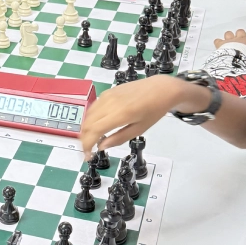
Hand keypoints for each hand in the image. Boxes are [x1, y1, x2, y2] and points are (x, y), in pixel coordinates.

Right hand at [80, 76, 207, 157]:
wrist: (161, 88)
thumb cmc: (154, 111)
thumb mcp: (139, 129)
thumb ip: (118, 138)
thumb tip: (101, 146)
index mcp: (120, 114)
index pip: (94, 131)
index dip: (87, 145)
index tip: (88, 156)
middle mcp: (109, 103)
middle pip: (88, 123)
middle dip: (84, 139)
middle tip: (89, 150)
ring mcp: (107, 95)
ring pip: (88, 115)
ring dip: (86, 129)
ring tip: (91, 139)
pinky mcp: (108, 92)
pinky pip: (93, 107)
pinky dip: (90, 118)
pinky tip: (96, 125)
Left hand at [214, 29, 245, 64]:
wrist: (238, 59)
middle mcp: (242, 39)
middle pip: (241, 32)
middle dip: (240, 35)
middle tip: (240, 42)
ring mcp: (231, 40)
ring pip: (229, 33)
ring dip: (228, 37)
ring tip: (228, 43)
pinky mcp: (222, 43)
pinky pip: (218, 40)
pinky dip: (218, 43)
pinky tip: (218, 46)